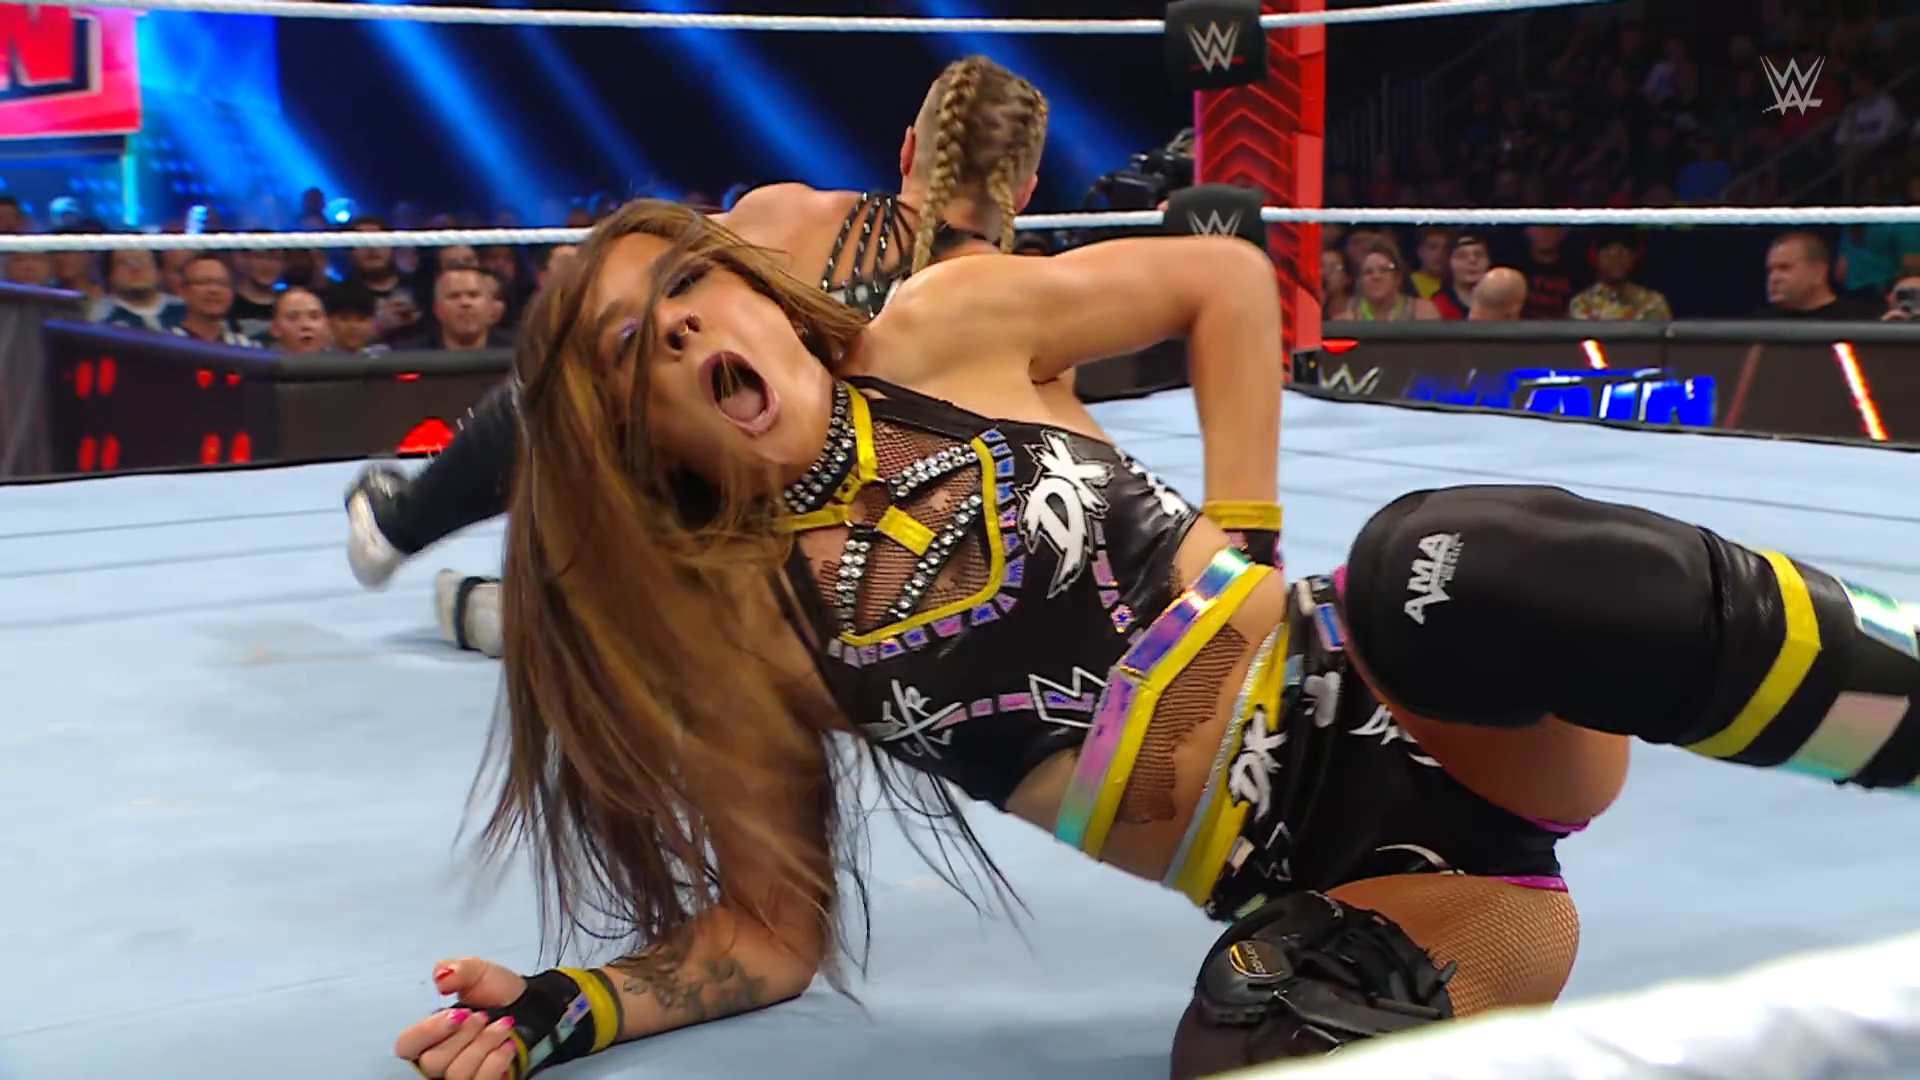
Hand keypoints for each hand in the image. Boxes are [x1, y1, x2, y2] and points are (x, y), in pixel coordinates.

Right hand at [395, 957, 528, 1079]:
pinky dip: (498, 1060)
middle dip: (465, 1035)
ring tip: (502, 1026)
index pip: (406, 1045)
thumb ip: (457, 970)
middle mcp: (438, 1060)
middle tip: (483, 1017)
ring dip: (485, 1044)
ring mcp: (459, 1076)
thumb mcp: (478, 972)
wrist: (531, 1009)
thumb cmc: (495, 994)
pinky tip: (508, 1045)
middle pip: (433, 1062)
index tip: (458, 1015)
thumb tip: (441, 977)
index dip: (429, 1032)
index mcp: (427, 1034)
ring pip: (458, 1074)